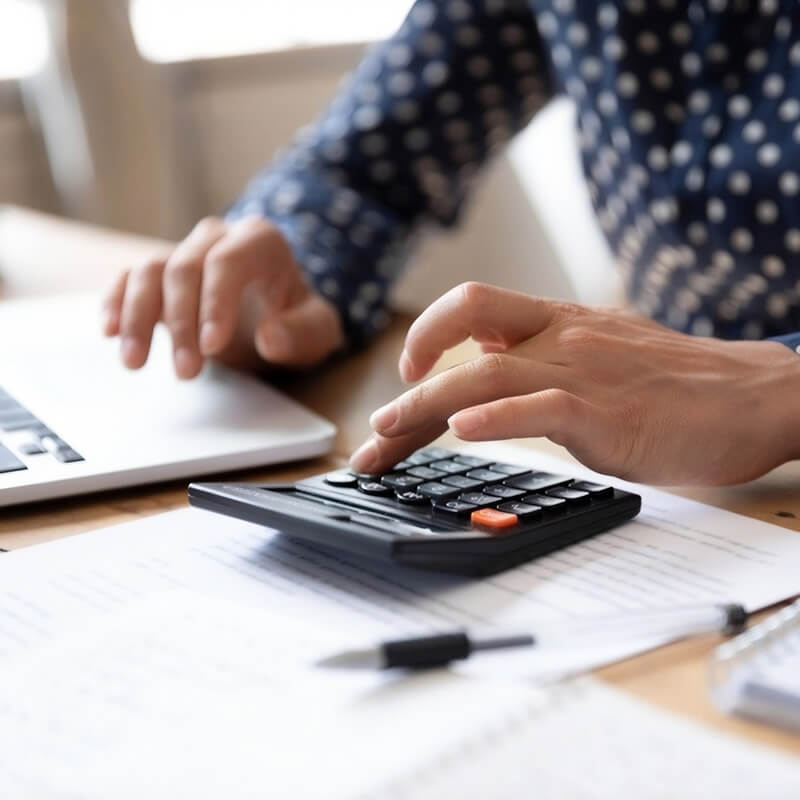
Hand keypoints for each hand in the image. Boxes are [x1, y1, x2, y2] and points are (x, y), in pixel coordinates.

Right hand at [102, 216, 343, 376]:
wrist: (279, 314)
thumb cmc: (298, 320)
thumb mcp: (318, 332)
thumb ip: (302, 334)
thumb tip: (270, 339)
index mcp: (260, 241)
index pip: (228, 262)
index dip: (215, 302)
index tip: (211, 347)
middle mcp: (217, 237)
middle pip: (184, 268)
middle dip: (182, 323)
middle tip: (186, 373)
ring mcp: (185, 251)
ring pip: (148, 271)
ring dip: (137, 317)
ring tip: (135, 364)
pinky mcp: (160, 274)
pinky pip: (129, 278)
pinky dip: (116, 303)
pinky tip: (109, 333)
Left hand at [350, 282, 799, 485]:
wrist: (754, 396)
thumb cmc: (680, 384)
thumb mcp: (602, 354)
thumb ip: (548, 359)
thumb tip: (495, 375)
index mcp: (560, 321)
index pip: (474, 309)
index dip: (427, 335)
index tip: (406, 372)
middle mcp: (563, 337)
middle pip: (465, 335)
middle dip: (410, 381)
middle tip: (376, 429)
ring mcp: (582, 370)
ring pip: (486, 373)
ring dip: (427, 406)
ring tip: (389, 435)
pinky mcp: (606, 411)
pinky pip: (540, 406)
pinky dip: (496, 418)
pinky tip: (464, 432)